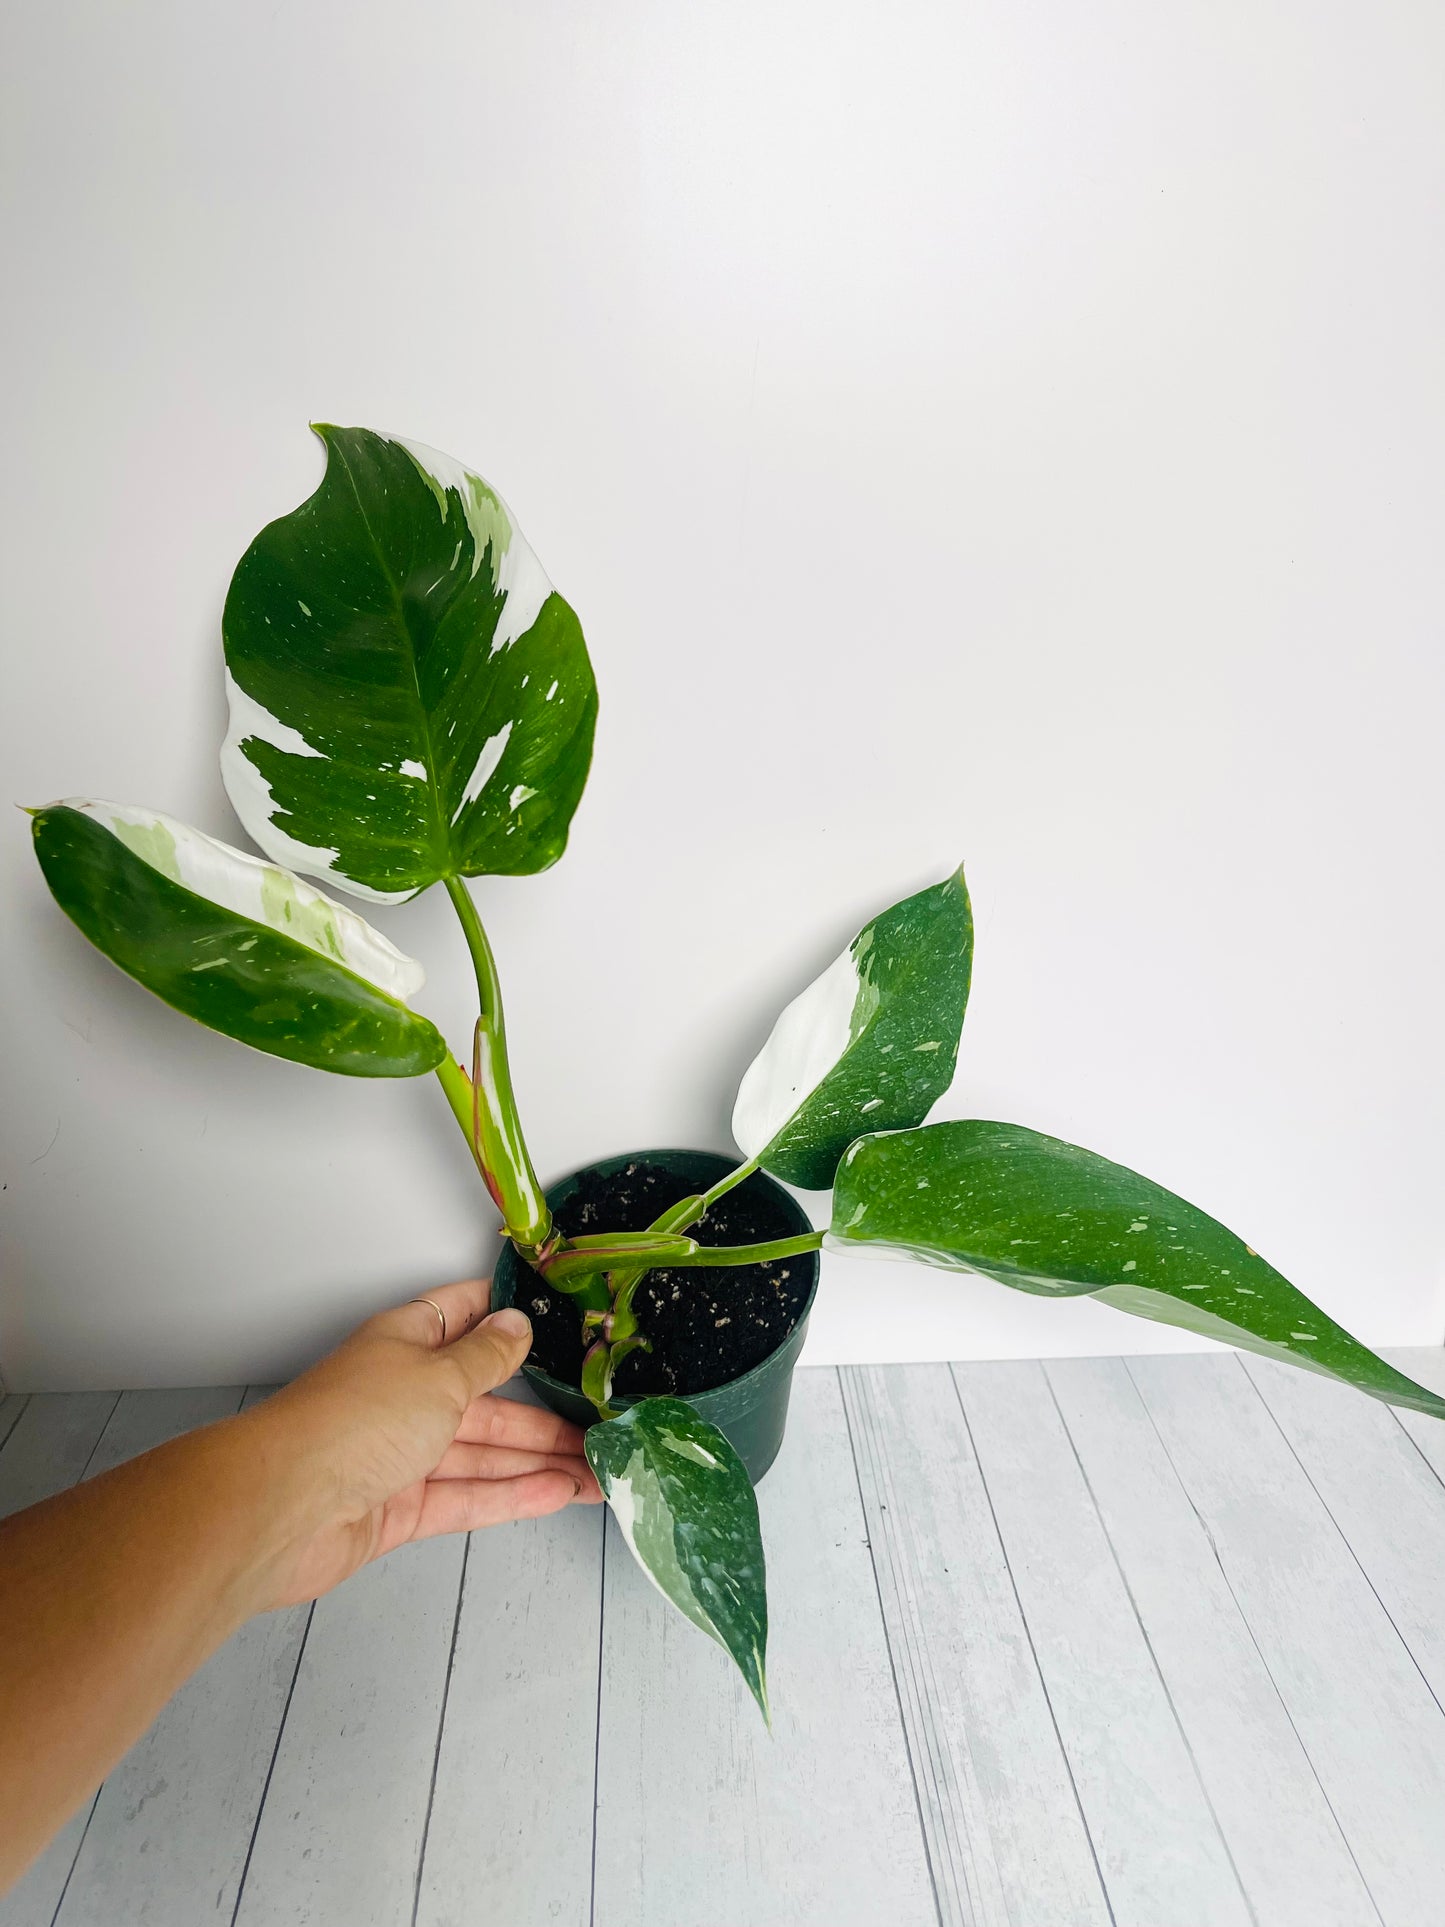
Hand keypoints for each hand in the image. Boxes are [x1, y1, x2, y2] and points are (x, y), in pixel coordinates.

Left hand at [237, 1277, 601, 1608]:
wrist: (281, 1509)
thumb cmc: (353, 1421)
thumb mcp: (439, 1376)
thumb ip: (487, 1357)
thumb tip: (516, 1324)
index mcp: (406, 1342)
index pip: (465, 1316)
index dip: (508, 1316)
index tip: (559, 1322)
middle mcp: (404, 1393)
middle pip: (485, 1399)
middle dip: (542, 1415)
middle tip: (600, 1428)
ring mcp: (400, 1453)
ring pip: (481, 1453)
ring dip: (537, 1462)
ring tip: (595, 1473)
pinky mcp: (398, 1507)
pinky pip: (465, 1496)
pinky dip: (510, 1495)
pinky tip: (555, 1495)